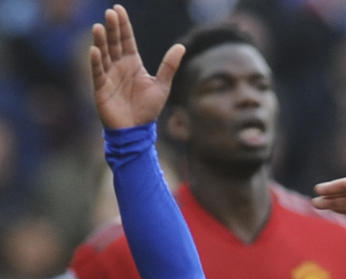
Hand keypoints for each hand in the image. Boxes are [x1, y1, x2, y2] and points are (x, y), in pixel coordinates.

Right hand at [90, 4, 184, 129]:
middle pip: (114, 43)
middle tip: (110, 13)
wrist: (137, 130)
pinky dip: (96, 62)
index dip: (123, 25)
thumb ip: (169, 66)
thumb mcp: (162, 86)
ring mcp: (109, 76)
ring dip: (101, 41)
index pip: (127, 40)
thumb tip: (182, 46)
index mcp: (133, 63)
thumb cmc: (148, 109)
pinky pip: (98, 73)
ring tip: (99, 27)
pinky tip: (95, 50)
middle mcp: (119, 66)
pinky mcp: (101, 88)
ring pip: (104, 54)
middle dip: (112, 28)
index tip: (118, 9)